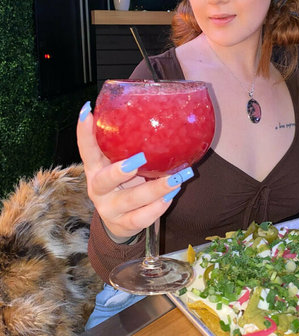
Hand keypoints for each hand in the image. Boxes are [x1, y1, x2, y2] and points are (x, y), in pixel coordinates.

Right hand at [77, 102, 189, 240]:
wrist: (120, 222)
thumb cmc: (124, 183)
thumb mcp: (119, 163)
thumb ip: (128, 146)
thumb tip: (157, 112)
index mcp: (96, 168)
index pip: (86, 149)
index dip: (84, 132)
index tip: (87, 111)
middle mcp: (98, 188)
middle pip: (103, 181)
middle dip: (120, 171)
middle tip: (139, 159)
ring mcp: (110, 208)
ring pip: (131, 201)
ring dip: (155, 189)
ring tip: (176, 178)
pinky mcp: (125, 224)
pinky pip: (142, 218)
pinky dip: (158, 207)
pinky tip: (171, 195)